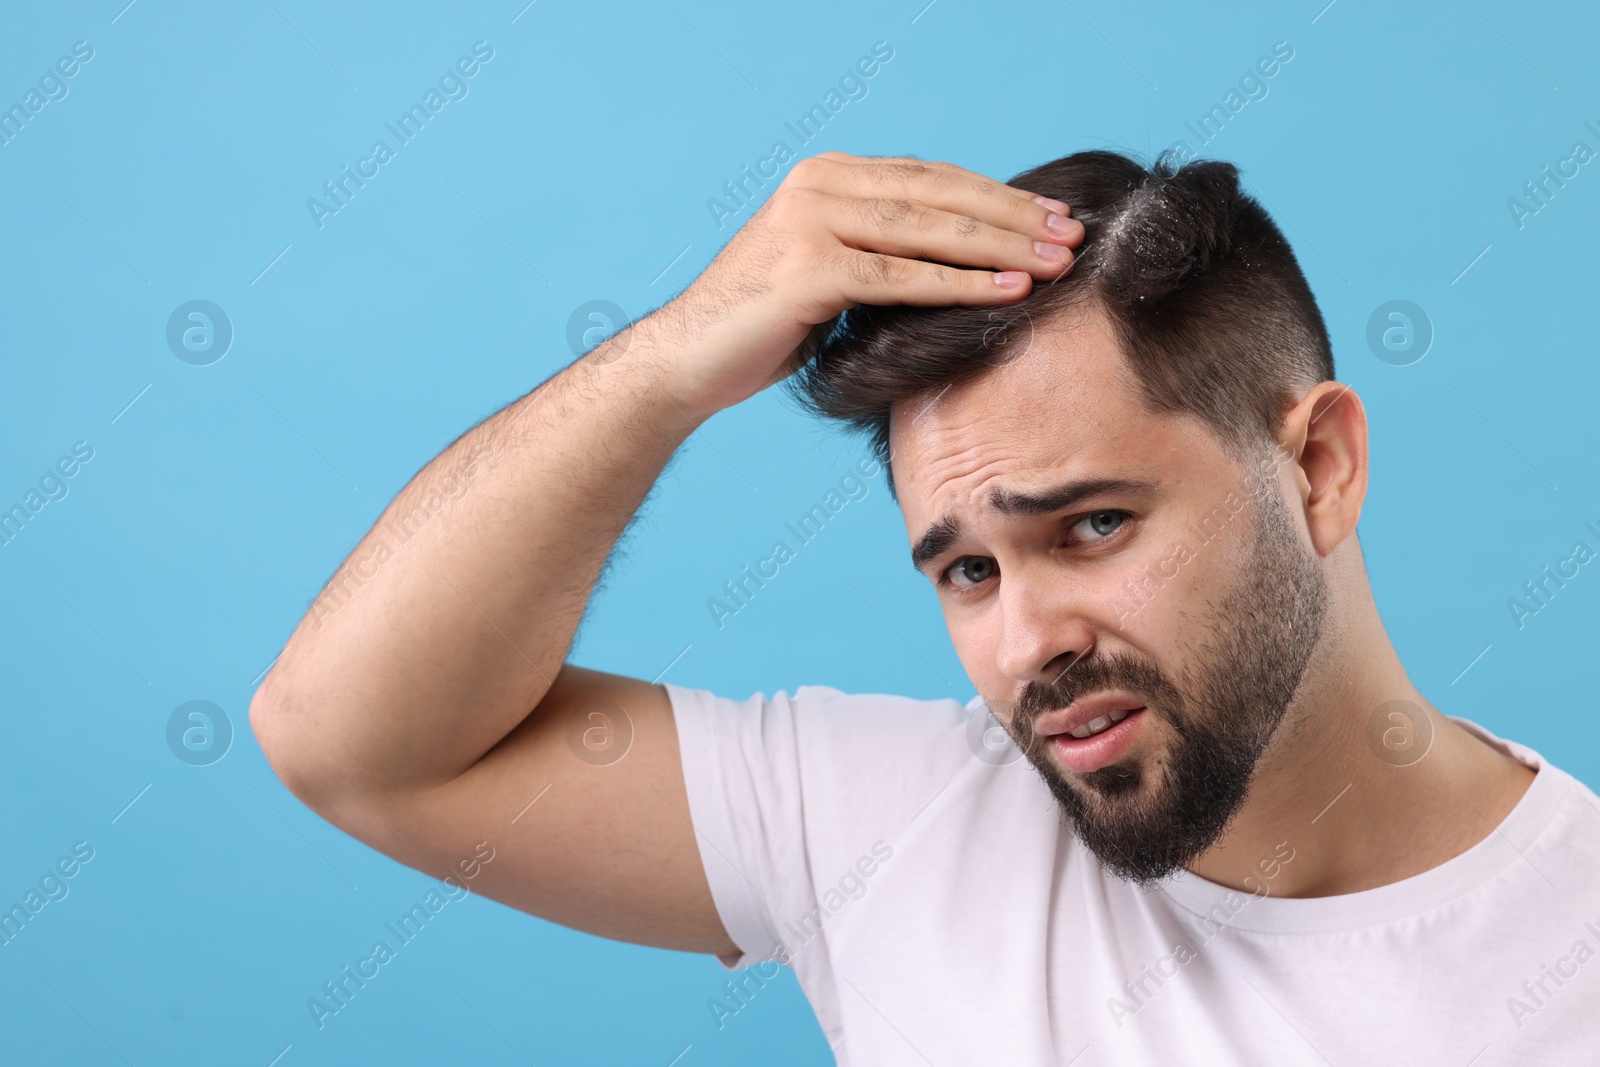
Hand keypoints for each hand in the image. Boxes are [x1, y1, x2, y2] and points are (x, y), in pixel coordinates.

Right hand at [635, 151, 1084, 419]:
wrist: (687, 362)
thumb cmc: (762, 327)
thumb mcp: (830, 271)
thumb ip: (881, 249)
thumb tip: (963, 254)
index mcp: (827, 176)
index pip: (932, 178)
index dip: (997, 196)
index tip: (1052, 217)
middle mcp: (818, 185)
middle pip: (939, 195)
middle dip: (1013, 217)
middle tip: (1072, 237)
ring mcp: (810, 221)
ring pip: (929, 231)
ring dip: (1002, 247)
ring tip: (1057, 263)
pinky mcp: (807, 269)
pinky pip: (902, 277)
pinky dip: (962, 284)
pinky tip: (1010, 291)